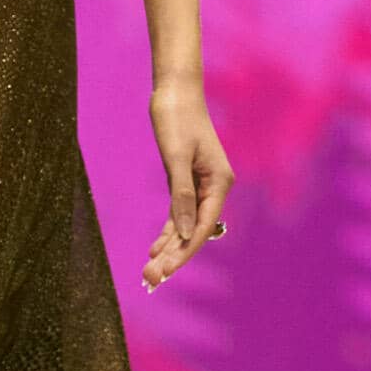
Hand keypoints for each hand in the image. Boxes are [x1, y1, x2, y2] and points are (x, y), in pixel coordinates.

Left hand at [143, 77, 233, 289]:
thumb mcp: (176, 156)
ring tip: (149, 273)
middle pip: (193, 231)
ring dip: (168, 249)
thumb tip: (182, 232)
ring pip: (184, 225)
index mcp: (220, 182)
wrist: (175, 90)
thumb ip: (181, 194)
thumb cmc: (176, 117)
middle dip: (173, 257)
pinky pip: (178, 213)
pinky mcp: (186, 180)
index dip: (182, 252)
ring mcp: (201, 185)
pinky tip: (155, 249)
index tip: (164, 272)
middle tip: (150, 280)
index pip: (200, 227)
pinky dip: (166, 231)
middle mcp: (215, 187)